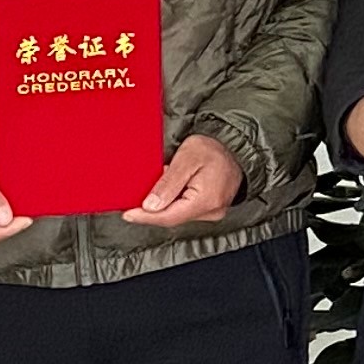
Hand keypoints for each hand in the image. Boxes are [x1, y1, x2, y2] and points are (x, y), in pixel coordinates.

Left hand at [125, 131, 244, 226]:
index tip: (128, 214)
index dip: (145, 217)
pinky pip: (187, 210)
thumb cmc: (214, 148)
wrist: (236, 146)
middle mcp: (212, 211)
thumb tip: (151, 206)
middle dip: (153, 208)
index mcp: (206, 200)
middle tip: (142, 190)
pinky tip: (172, 188)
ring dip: (164, 203)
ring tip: (163, 182)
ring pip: (178, 214)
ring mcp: (213, 212)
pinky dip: (175, 201)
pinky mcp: (212, 209)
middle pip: (172, 217)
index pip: (168, 217)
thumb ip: (168, 183)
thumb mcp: (186, 158)